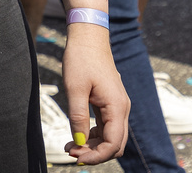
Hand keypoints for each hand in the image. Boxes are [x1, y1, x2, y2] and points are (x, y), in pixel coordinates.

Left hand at [62, 25, 128, 164]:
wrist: (88, 36)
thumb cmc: (81, 58)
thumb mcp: (75, 88)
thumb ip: (77, 116)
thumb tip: (78, 142)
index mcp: (116, 106)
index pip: (113, 144)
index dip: (96, 156)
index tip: (76, 156)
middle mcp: (121, 108)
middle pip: (115, 144)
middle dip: (95, 153)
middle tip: (72, 153)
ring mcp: (117, 105)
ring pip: (110, 136)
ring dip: (93, 145)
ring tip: (70, 146)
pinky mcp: (110, 102)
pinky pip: (105, 126)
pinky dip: (93, 134)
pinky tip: (77, 135)